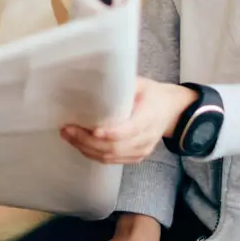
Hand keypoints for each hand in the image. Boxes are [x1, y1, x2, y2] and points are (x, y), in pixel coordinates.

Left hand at [61, 79, 198, 164]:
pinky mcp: (137, 157)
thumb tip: (94, 79)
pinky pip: (113, 161)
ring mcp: (142, 150)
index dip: (111, 133)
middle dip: (88, 141)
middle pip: (116, 147)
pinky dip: (94, 154)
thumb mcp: (141, 84)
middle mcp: (147, 137)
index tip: (93, 130)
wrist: (172, 111)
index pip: (131, 130)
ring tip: (68, 136)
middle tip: (68, 130)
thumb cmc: (152, 95)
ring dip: (87, 149)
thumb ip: (123, 85)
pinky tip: (80, 144)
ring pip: (111, 157)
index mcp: (150, 117)